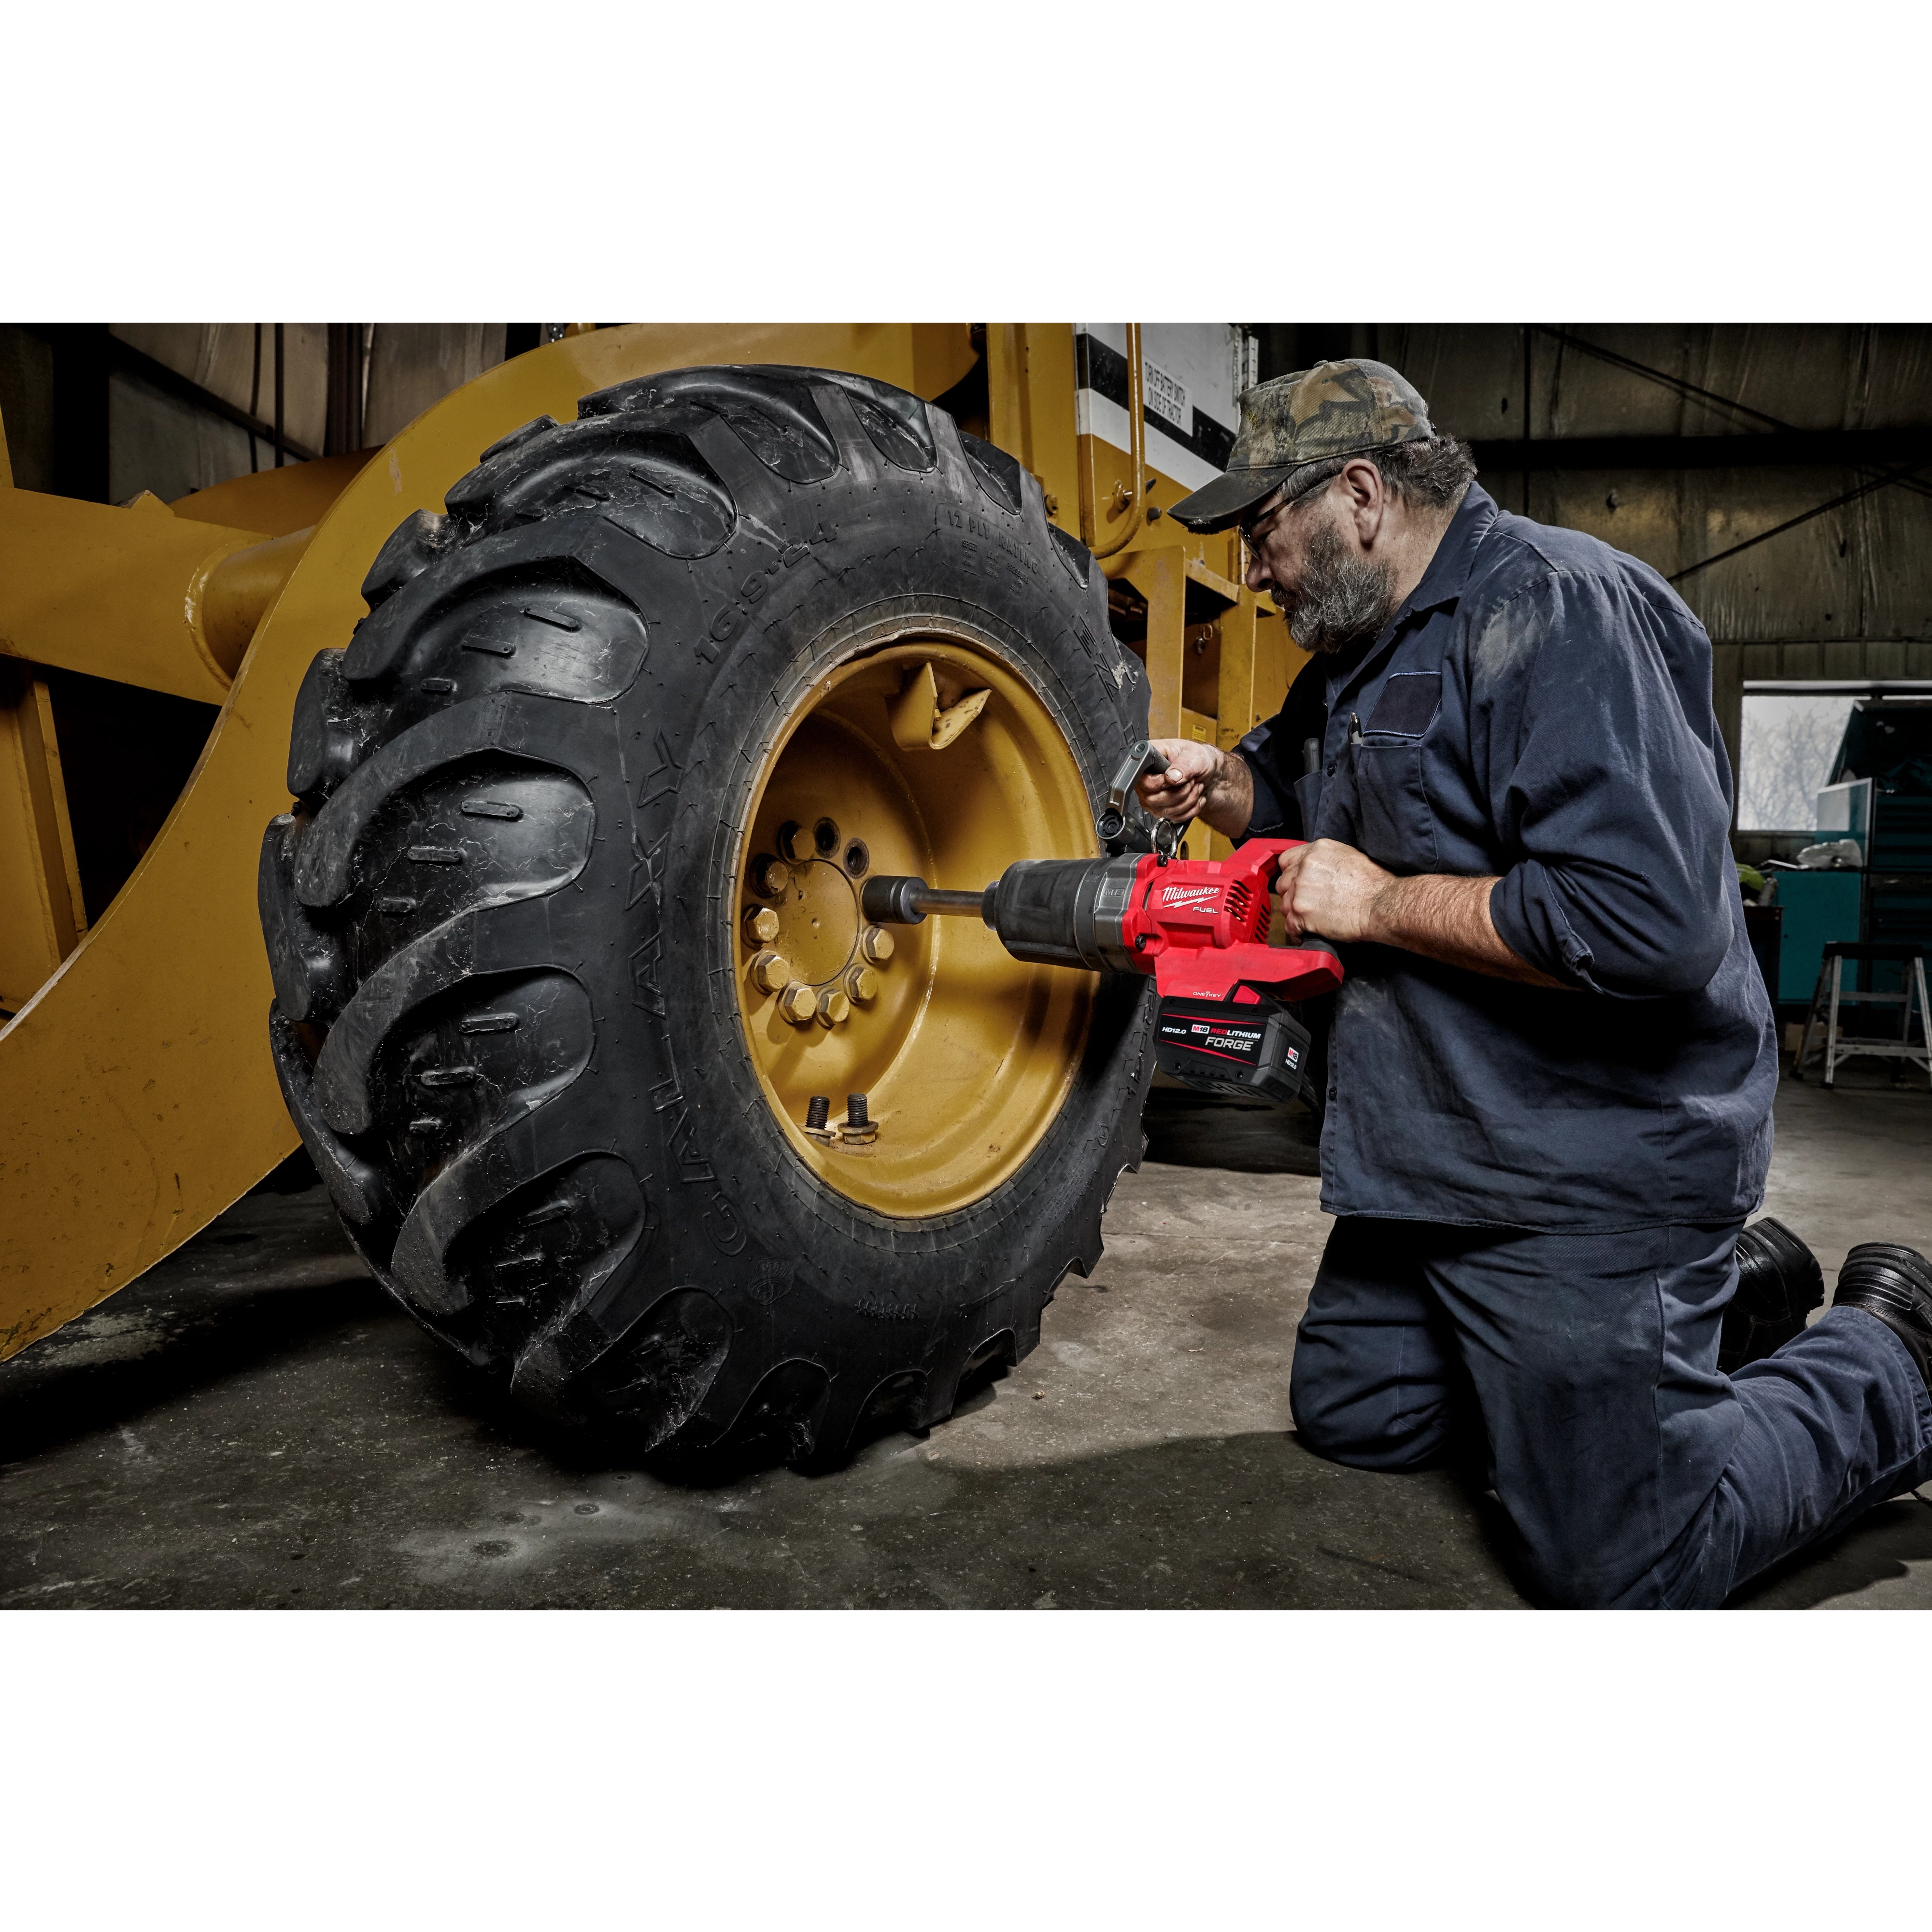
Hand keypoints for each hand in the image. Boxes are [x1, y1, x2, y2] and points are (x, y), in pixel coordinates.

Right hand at [1135, 739, 1254, 839]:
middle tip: (1191, 781)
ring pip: (1164, 811)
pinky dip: (1190, 810)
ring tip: (1196, 787)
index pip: (1143, 780)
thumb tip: (1171, 777)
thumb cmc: (1198, 758)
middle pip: (1152, 799)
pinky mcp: (1161, 809)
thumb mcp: (1194, 756)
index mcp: (1149, 761)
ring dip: (1187, 801)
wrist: (1208, 771)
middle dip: (1179, 793)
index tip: (1178, 778)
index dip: (1161, 783)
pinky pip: (1173, 818)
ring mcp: (1152, 797)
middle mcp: (1146, 780)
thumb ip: (1183, 765)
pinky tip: (1196, 798)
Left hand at [1275, 839, 1392, 942]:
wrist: (1381, 905)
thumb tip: (1315, 870)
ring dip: (1294, 914)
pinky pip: (1289, 926)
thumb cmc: (1373, 884)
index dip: (1291, 874)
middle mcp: (1304, 868)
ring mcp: (1300, 891)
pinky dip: (1297, 932)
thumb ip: (1324, 861)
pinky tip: (1306, 933)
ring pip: (1284, 906)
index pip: (1286, 861)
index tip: (1296, 883)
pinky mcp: (1301, 913)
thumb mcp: (1347, 856)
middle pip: (1283, 883)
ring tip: (1309, 921)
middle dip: (1292, 895)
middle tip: (1306, 904)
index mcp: (1315, 852)